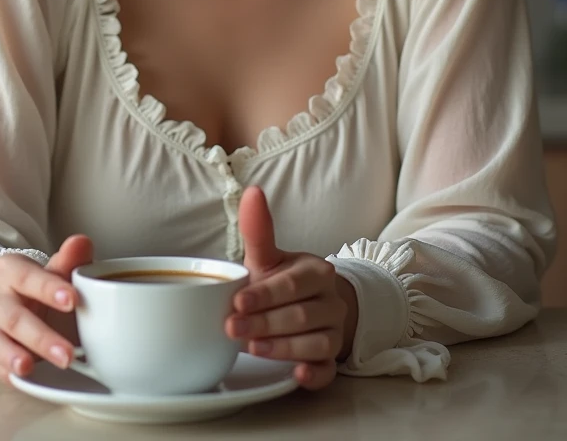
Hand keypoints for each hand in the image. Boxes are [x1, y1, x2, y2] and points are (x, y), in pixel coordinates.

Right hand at [0, 235, 93, 383]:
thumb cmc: (46, 288)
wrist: (28, 306)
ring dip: (18, 357)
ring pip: (0, 342)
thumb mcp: (60, 271)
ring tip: (31, 368)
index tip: (72, 299)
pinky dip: (8, 372)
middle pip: (14, 316)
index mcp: (13, 271)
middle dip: (41, 336)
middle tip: (69, 352)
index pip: (26, 276)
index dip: (48, 287)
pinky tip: (23, 378)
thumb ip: (71, 260)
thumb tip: (81, 242)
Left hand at [227, 186, 357, 389]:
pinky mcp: (332, 360)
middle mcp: (330, 301)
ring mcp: (334, 332)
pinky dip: (315, 374)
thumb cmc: (283, 281)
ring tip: (253, 349)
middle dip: (266, 322)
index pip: (291, 284)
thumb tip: (252, 191)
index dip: (265, 294)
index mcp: (315, 272)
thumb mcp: (269, 257)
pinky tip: (297, 375)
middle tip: (232, 328)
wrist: (315, 305)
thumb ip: (259, 230)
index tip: (238, 302)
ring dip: (284, 348)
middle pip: (301, 314)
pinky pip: (329, 370)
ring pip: (316, 342)